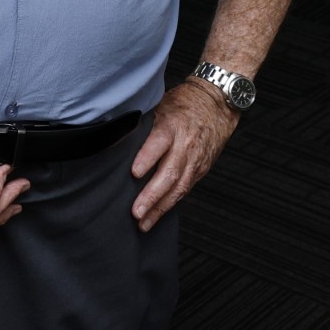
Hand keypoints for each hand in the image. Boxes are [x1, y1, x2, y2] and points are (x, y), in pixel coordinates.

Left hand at [130, 81, 238, 232]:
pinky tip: (157, 216)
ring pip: (178, 188)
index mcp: (172, 125)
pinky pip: (184, 190)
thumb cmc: (184, 105)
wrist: (217, 105)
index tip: (134, 173)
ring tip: (143, 224)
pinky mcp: (200, 170)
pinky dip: (170, 205)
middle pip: (169, 173)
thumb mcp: (160, 106)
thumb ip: (143, 125)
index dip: (147, 158)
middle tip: (136, 211)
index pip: (159, 143)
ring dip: (160, 208)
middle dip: (152, 195)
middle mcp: (185, 145)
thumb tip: (113, 138)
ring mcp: (195, 160)